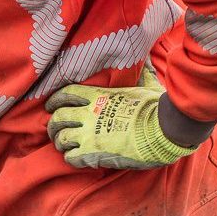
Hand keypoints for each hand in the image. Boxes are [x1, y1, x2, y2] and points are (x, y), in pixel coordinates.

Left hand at [45, 67, 199, 169]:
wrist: (165, 131)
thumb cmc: (157, 108)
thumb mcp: (148, 84)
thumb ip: (141, 73)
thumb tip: (145, 57)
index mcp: (98, 97)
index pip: (66, 94)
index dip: (54, 100)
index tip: (51, 106)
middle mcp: (89, 114)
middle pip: (58, 118)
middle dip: (52, 124)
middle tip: (54, 130)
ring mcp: (89, 134)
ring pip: (61, 138)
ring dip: (60, 143)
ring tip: (63, 146)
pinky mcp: (93, 154)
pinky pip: (71, 157)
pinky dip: (70, 158)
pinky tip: (75, 159)